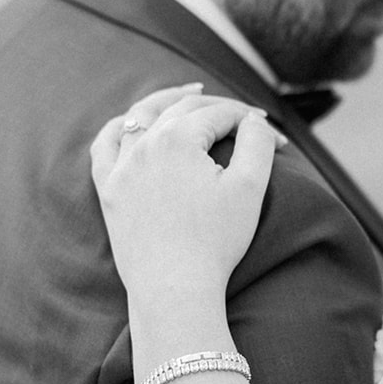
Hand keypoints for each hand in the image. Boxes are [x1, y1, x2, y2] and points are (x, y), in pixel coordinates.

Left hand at [91, 86, 283, 301]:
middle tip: (246, 119)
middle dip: (220, 109)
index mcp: (178, 138)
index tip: (276, 140)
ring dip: (167, 100)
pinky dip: (121, 128)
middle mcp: (144, 144)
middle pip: (184, 109)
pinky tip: (133, 123)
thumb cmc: (215, 241)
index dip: (252, 122)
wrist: (174, 289)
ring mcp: (121, 166)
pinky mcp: (110, 191)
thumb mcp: (249, 187)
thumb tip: (254, 121)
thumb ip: (257, 142)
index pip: (220, 114)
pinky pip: (106, 146)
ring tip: (188, 94)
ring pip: (142, 116)